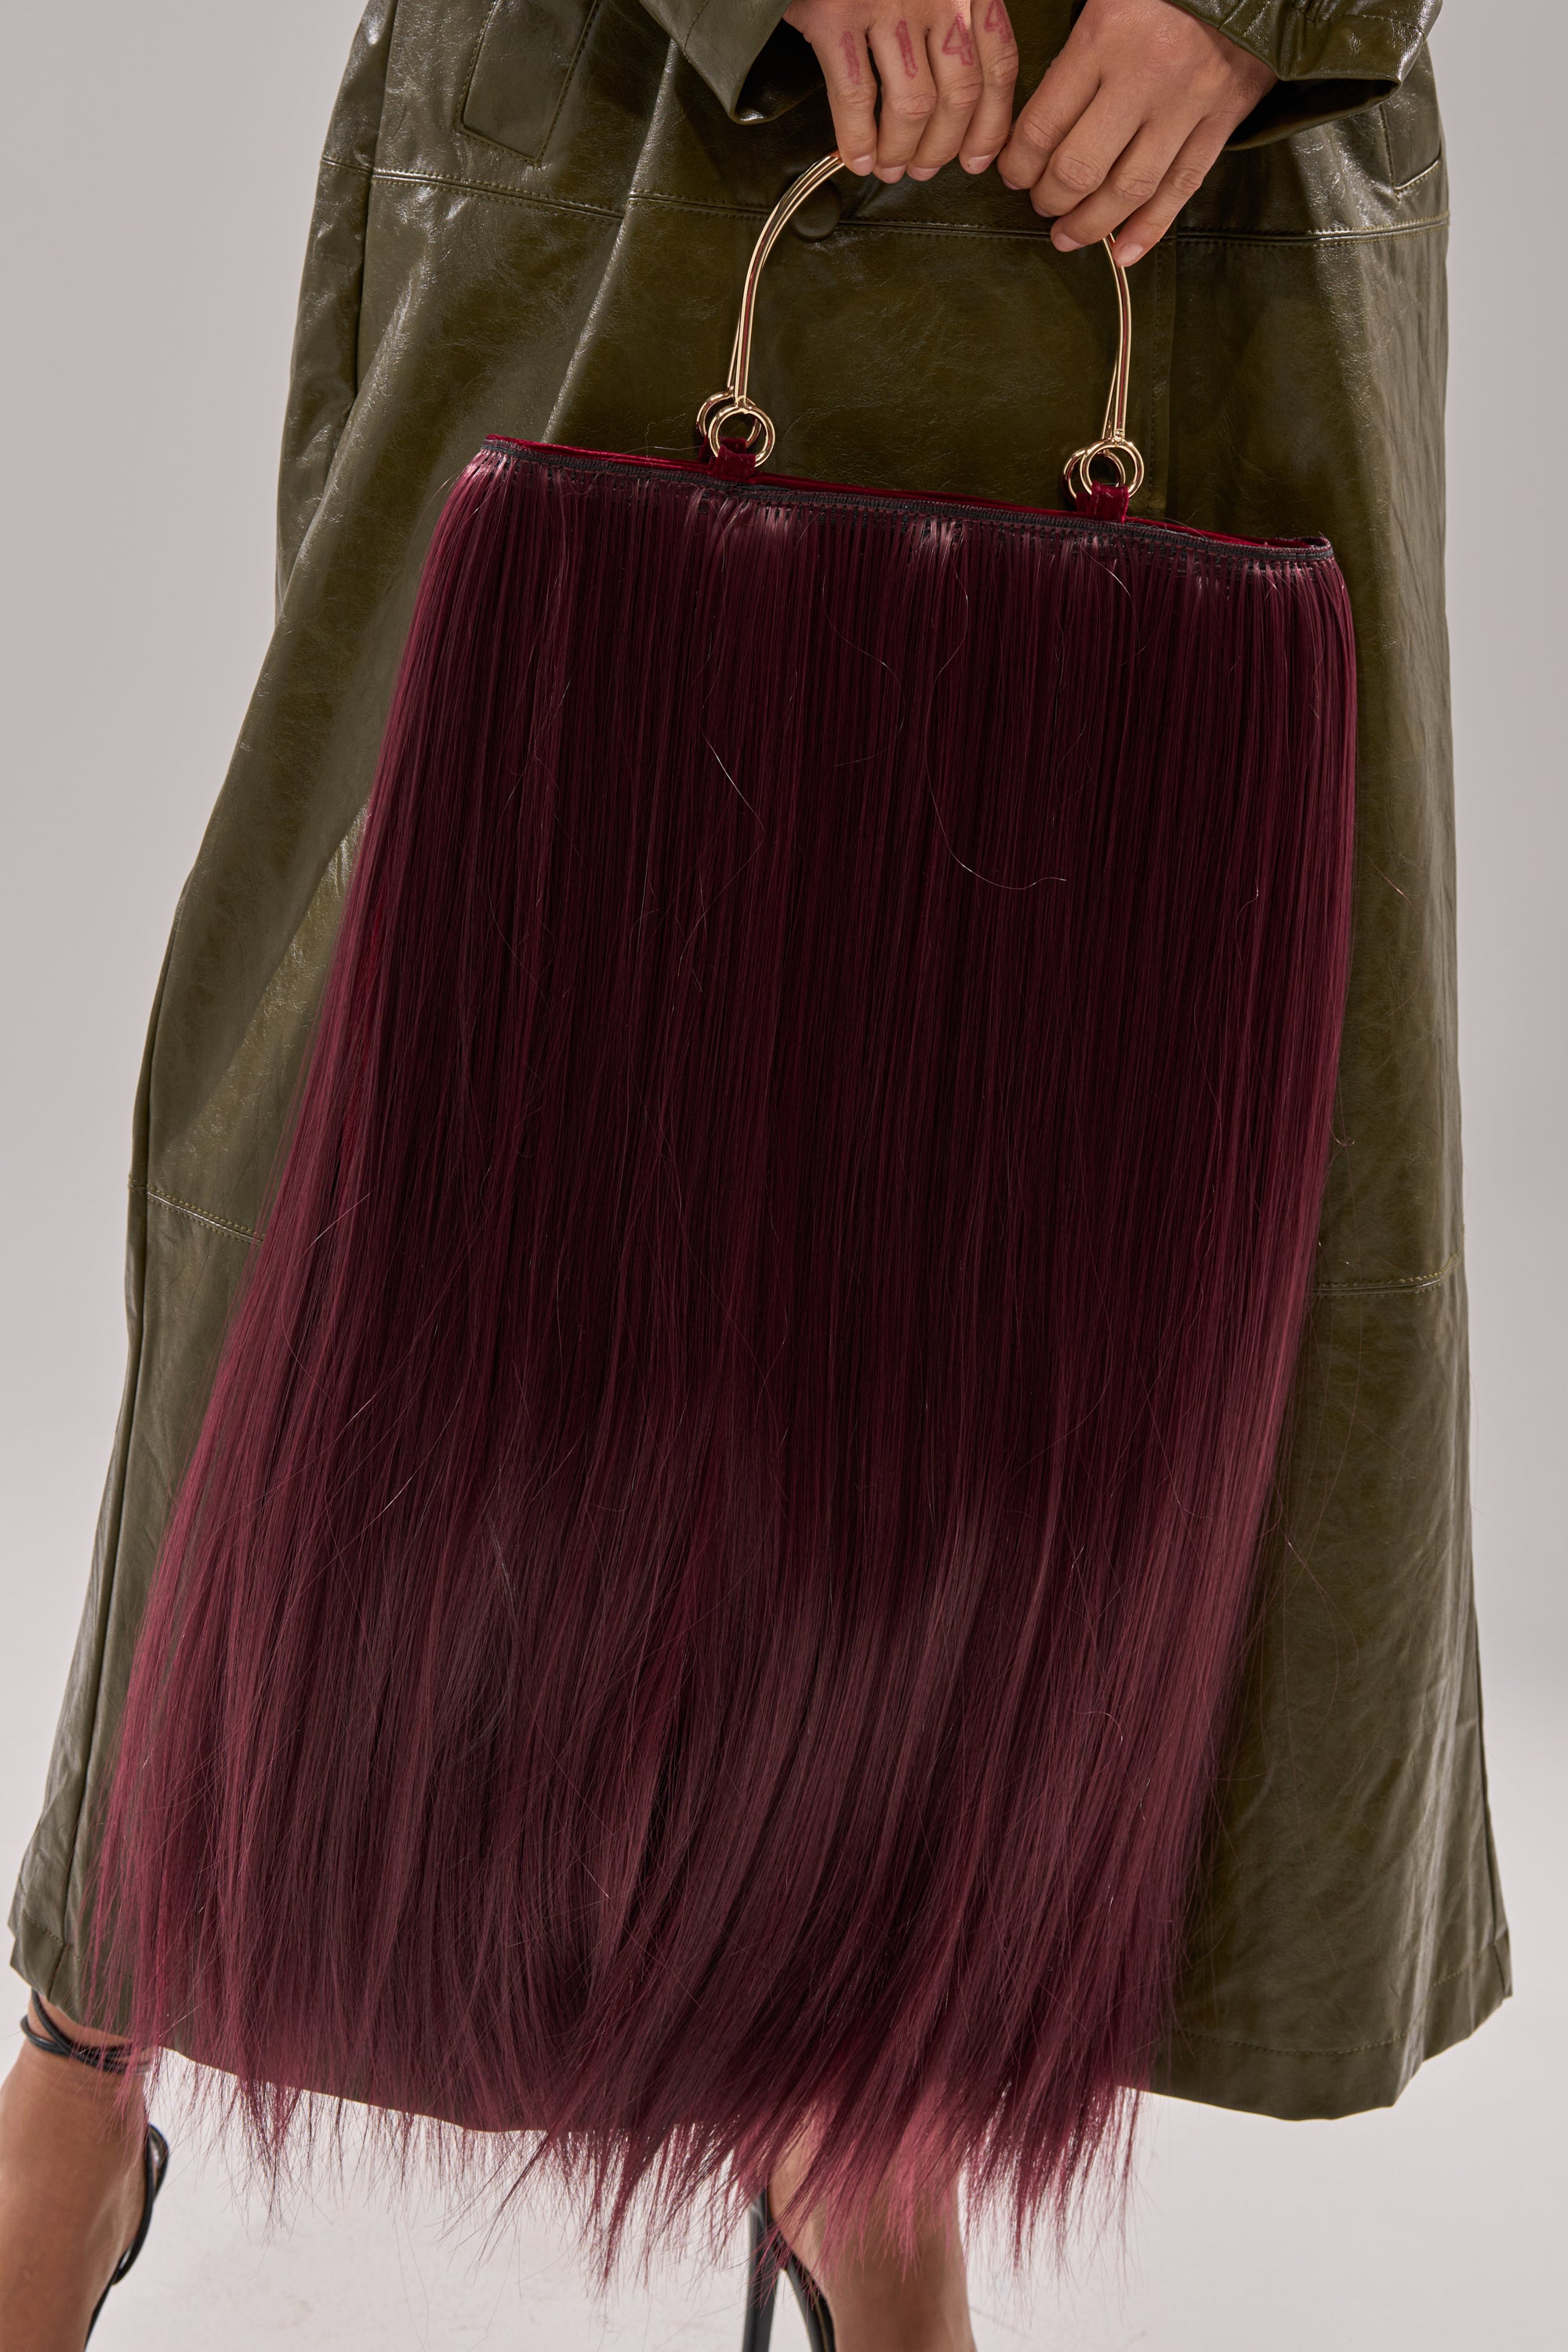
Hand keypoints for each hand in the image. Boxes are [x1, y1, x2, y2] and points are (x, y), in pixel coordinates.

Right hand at [783, 0, 1019, 181]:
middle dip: (941, 148)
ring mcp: (888, 4)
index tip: (977, 158)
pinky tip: (855, 154)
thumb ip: (953, 19)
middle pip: (958, 96)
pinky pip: (855, 96)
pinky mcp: (837, 15)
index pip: (998, 67)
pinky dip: (857, 137)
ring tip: (887, 166)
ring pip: (912, 105)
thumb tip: (959, 96)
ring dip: (900, 150)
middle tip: (922, 168)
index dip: (990, 125)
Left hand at [997, 0, 1275, 262]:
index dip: (1018, 163)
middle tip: (1041, 206)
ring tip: (1068, 237)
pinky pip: (1182, 186)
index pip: (1043, 125)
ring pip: (1130, 188)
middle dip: (1050, 198)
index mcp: (1105, 35)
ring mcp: (1188, 101)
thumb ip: (1077, 54)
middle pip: (1081, 168)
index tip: (1012, 173)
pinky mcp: (1224, 116)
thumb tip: (1045, 122)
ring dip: (1093, 224)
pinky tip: (1125, 252)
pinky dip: (1151, 227)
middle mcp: (1145, 75)